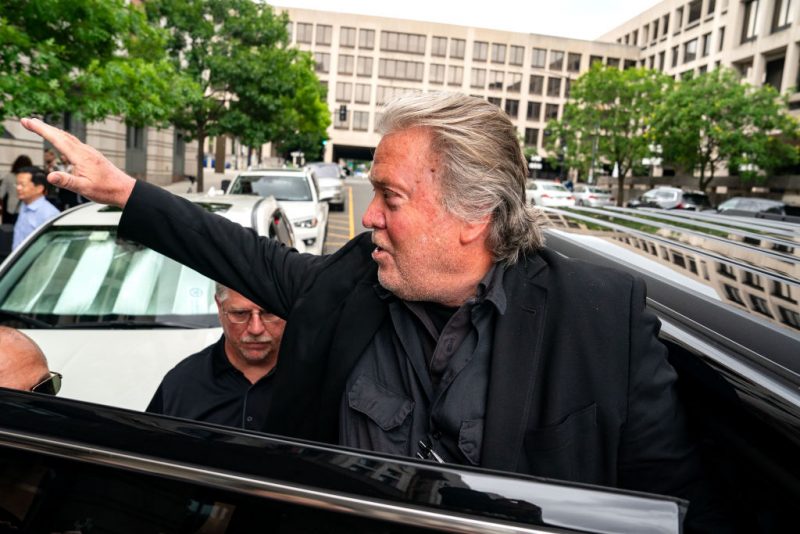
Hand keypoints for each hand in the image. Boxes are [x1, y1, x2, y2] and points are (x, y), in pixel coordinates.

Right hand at [20, 118, 135, 207]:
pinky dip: (63, 137)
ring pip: (68, 137)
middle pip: (61, 135)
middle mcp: (85, 151)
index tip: (27, 121)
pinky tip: (61, 139)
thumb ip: (67, 181)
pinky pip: (74, 142)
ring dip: (53, 131)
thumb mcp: (84, 189)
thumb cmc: (106, 191)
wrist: (125, 190)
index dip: (41, 129)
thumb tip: (50, 176)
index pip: (57, 139)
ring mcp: (90, 152)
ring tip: (39, 126)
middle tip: (27, 121)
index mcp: (81, 157)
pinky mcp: (92, 156)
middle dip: (43, 127)